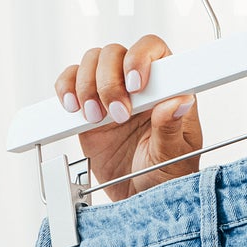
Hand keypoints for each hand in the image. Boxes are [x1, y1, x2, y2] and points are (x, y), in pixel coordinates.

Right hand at [55, 36, 201, 199]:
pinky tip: (73, 109)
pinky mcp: (87, 106)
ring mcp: (111, 92)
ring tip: (95, 119)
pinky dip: (66, 89)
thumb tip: (180, 101)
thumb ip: (172, 128)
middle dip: (110, 82)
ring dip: (88, 87)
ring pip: (92, 61)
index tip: (135, 86)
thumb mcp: (173, 156)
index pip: (154, 50)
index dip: (140, 59)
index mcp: (167, 88)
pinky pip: (70, 81)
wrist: (138, 197)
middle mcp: (138, 85)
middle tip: (117, 115)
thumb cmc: (165, 174)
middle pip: (116, 53)